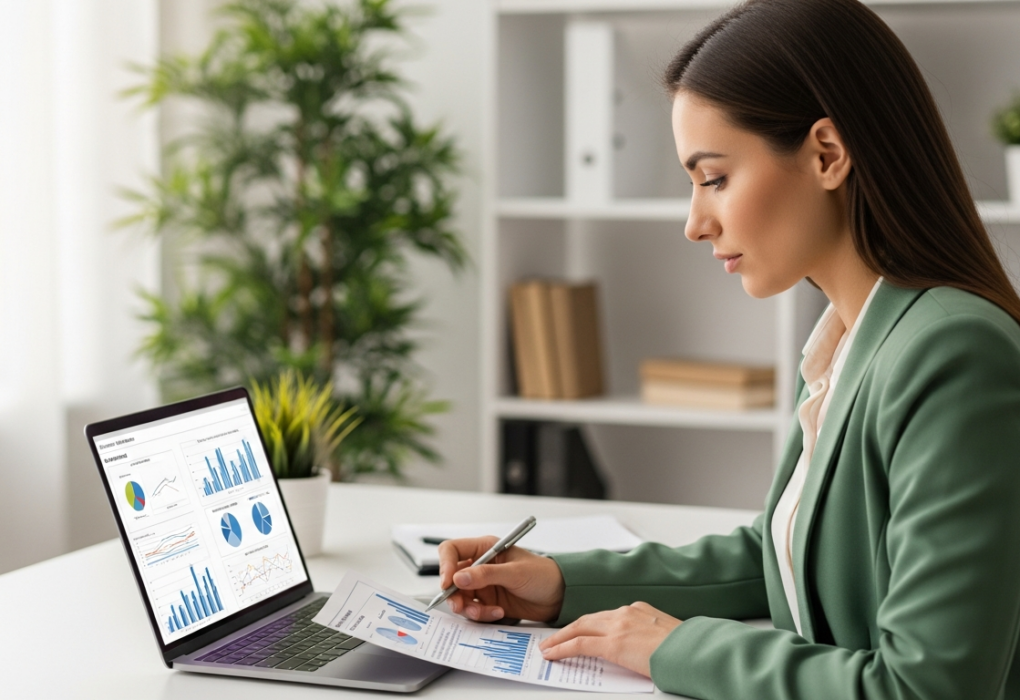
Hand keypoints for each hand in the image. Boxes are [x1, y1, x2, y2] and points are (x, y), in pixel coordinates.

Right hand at [437, 536, 564, 622]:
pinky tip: (498, 612)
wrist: (560, 596)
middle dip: (455, 594)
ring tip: (488, 611)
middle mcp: (480, 565)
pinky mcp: (488, 602)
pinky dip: (482, 615)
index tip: (447, 583)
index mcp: (485, 548)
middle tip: (462, 606)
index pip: (452, 550)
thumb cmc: (543, 574)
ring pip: (460, 597)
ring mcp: (483, 585)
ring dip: (470, 608)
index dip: (445, 565)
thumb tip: (458, 577)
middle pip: (451, 578)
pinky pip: (474, 610)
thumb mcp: (515, 572)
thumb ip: (486, 574)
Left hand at [538, 602, 681, 677]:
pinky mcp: (613, 643)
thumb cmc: (688, 649)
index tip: (578, 630)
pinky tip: (553, 654)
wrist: (695, 651)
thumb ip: (647, 638)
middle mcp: (626, 613)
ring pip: (579, 628)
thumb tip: (640, 651)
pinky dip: (562, 648)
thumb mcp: (665, 638)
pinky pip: (579, 644)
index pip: (606, 617)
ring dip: (560, 638)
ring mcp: (618, 626)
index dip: (588, 624)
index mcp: (639, 610)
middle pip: (588, 619)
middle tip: (554, 637)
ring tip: (548, 646)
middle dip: (568, 629)